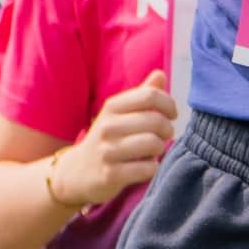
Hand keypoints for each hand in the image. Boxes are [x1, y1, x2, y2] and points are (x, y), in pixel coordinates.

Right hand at [46, 75, 174, 211]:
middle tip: (164, 136)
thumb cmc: (107, 139)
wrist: (76, 173)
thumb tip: (160, 74)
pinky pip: (147, 168)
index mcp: (112, 107)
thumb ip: (142, 95)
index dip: (169, 104)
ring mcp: (107, 151)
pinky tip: (145, 167)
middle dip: (168, 130)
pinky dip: (152, 168)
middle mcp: (107, 126)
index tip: (171, 115)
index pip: (150, 95)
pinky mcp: (110, 175)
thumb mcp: (119, 114)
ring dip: (160, 149)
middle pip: (156, 120)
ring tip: (153, 151)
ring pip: (153, 144)